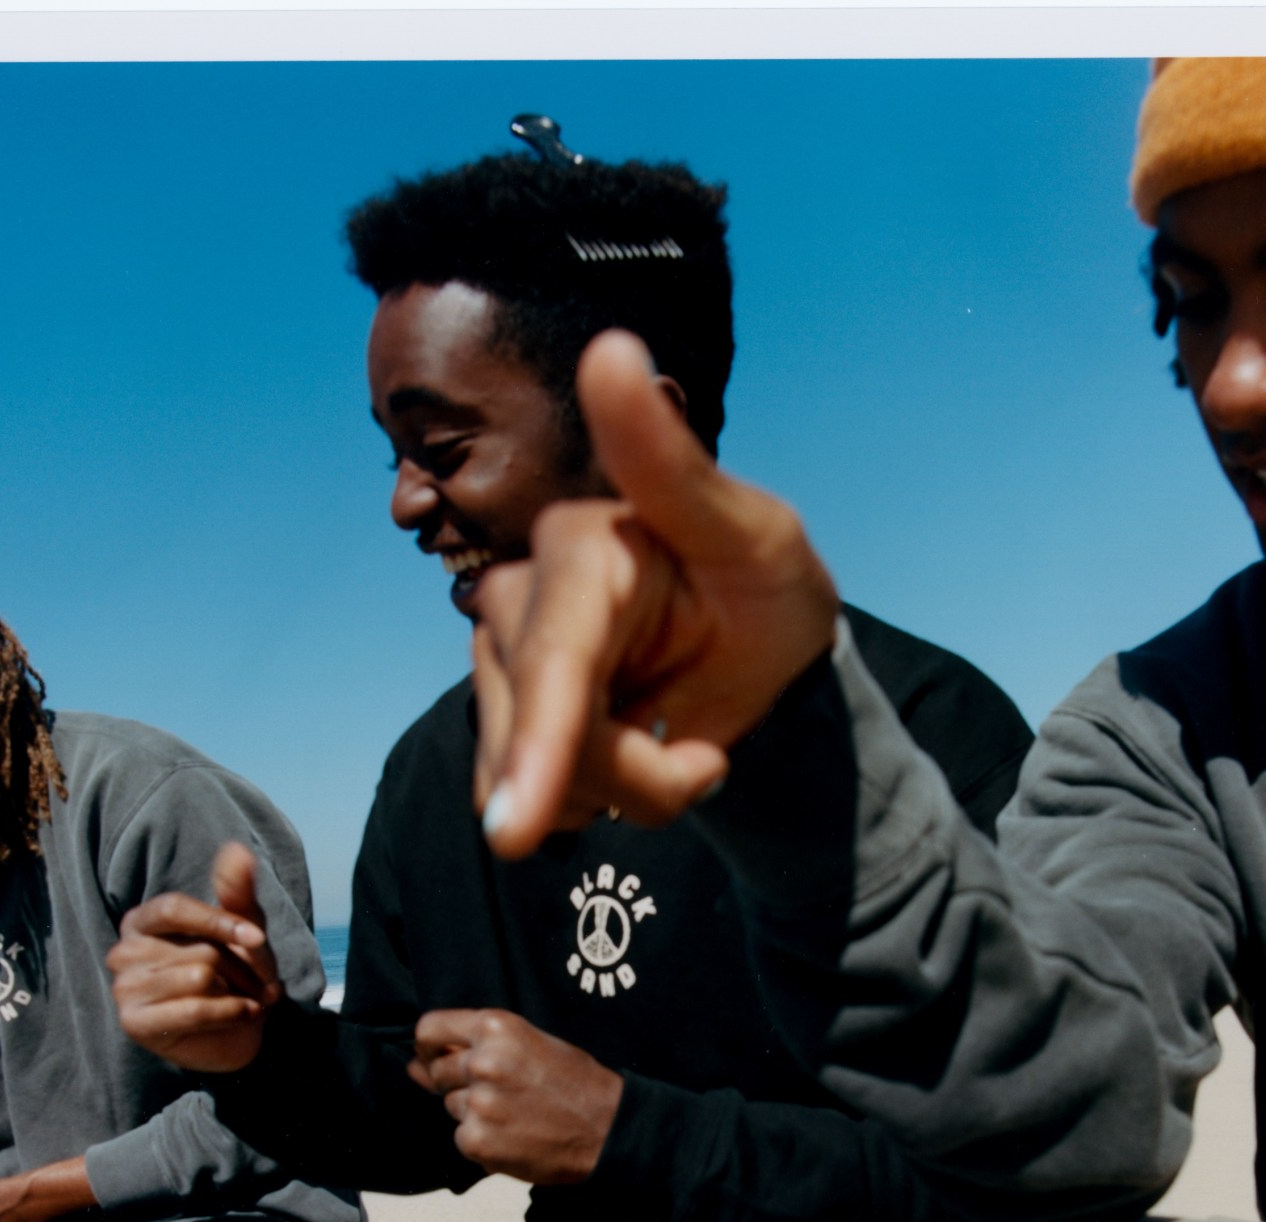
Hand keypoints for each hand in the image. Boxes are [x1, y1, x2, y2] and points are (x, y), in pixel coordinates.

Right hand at [108, 842, 282, 1072]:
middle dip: (243, 968)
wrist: (238, 1033)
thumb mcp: (240, 931)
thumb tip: (238, 850)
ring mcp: (124, 989)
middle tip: (260, 984)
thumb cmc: (233, 976)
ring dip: (239, 992)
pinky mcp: (135, 1024)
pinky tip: (242, 1014)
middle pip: (198, 948)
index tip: (258, 939)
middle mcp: (124, 952)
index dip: (220, 922)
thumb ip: (236, 892)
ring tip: (246, 1000)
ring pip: (199, 977)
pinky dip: (231, 1012)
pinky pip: (195, 1009)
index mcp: (141, 921)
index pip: (175, 908)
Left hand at [407, 1009, 624, 1183]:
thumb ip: (475, 1047)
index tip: (431, 1057)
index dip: (427, 1046)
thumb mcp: (531, 1043)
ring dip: (473, 1112)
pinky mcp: (477, 1141)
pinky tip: (516, 1136)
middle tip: (498, 1094)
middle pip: (438, 1072)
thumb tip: (413, 1066)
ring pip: (451, 1106)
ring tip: (516, 1115)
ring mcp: (478, 1103)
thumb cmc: (574, 1081)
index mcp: (496, 1027)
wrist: (609, 1128)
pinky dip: (483, 1140)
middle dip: (458, 1083)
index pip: (429, 1030)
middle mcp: (483, 1061)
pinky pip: (462, 1137)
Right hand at [472, 330, 840, 858]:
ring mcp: (503, 660)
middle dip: (634, 778)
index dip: (539, 746)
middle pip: (543, 738)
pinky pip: (529, 799)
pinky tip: (636, 755)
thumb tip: (612, 349)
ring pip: (531, 781)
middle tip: (711, 759)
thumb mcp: (752, 533)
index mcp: (580, 546)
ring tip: (682, 747)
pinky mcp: (504, 713)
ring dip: (621, 793)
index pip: (552, 660)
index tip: (516, 829)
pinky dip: (595, 802)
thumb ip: (672, 464)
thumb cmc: (762, 583)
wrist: (762, 654)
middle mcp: (520, 596)